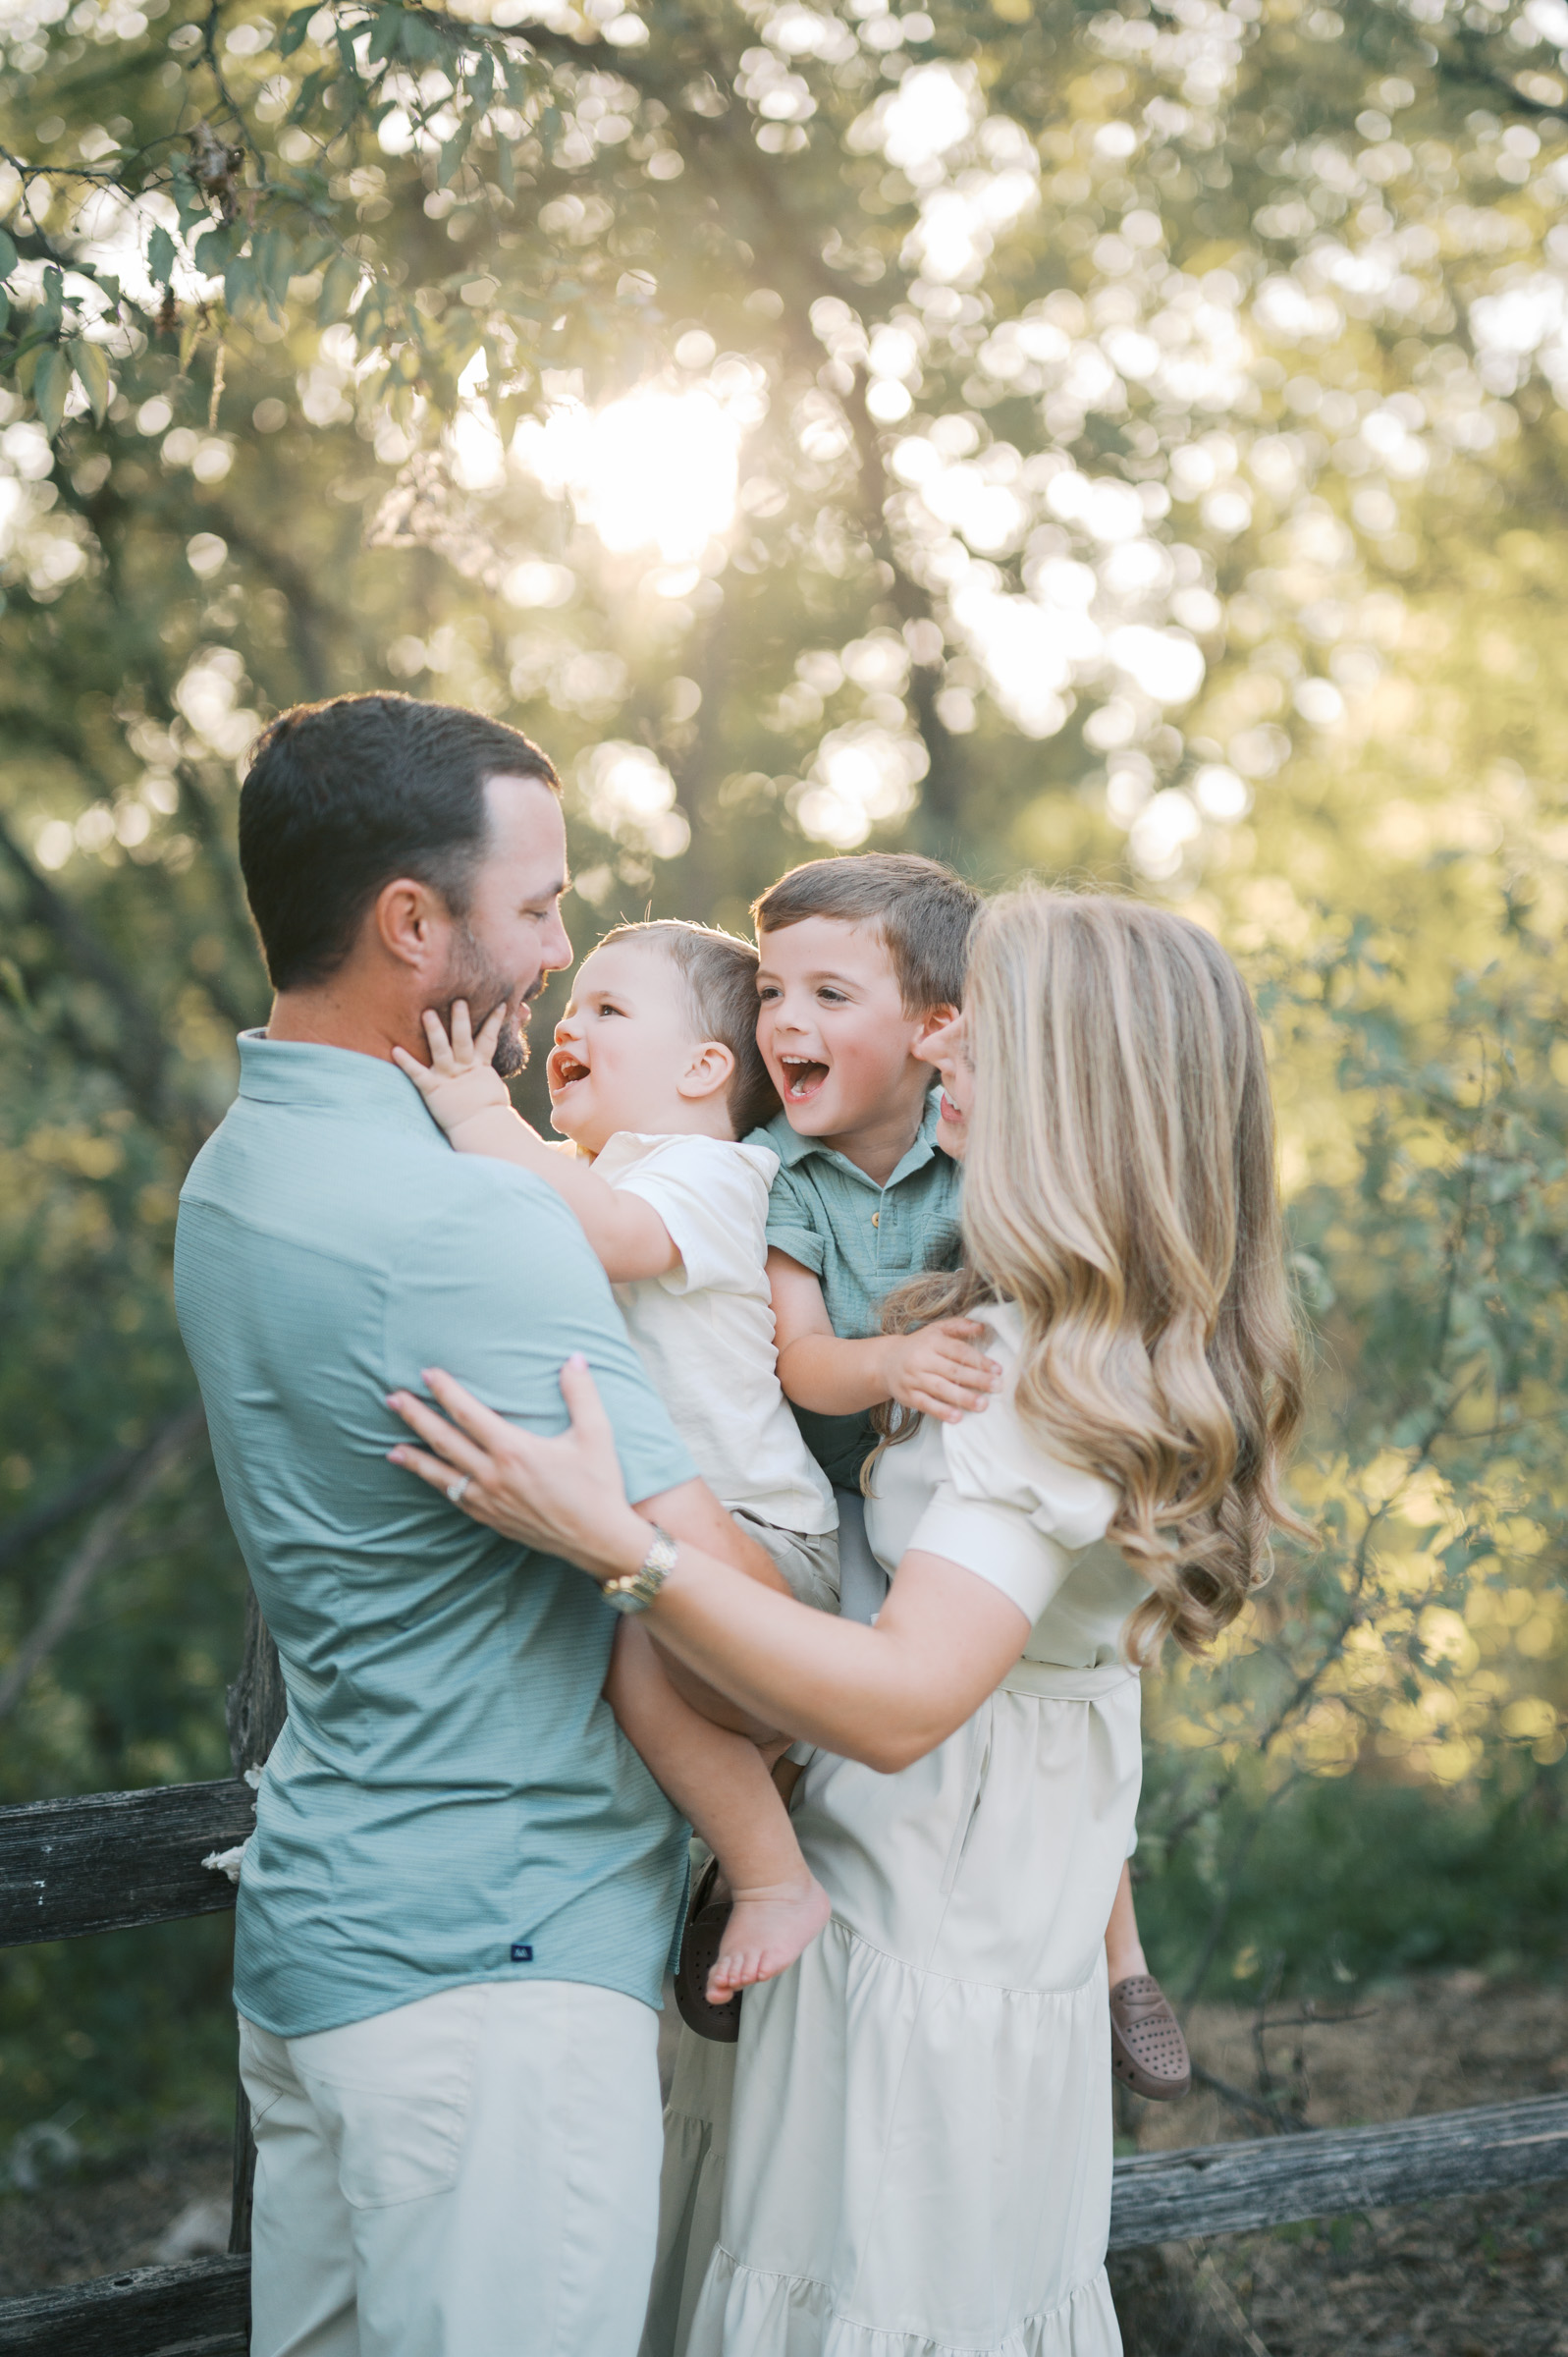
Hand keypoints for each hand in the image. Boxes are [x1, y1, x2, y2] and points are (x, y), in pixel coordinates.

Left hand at [386, 1358, 649, 1582]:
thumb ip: (581, 1392)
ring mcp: (489, 1500)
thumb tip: (575, 1358)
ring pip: (442, 1475)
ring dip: (415, 1459)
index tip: (427, 1373)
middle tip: (391, 1399)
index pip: (468, 1413)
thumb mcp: (596, 1434)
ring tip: (392, 1449)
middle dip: (415, 1418)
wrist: (599, 1540)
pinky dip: (437, 1485)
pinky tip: (430, 1479)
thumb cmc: (599, 1486)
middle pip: (444, 1441)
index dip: (445, 1391)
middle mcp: (494, 1475)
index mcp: (514, 1450)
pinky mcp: (492, 1519)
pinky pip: (455, 1498)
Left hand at [392, 1003, 513, 1140]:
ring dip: (435, 1032)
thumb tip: (499, 1064)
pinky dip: (407, 1062)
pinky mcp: (434, 1090)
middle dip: (461, 1020)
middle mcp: (464, 1069)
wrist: (481, 1131)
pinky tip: (395, 1050)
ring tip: (427, 1013)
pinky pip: (418, 1074)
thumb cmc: (488, 1114)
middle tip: (458, 1001)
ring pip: (442, 1050)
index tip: (500, 1003)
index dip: (494, 1021)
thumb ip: (490, 1073)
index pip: (489, 1039)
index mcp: (480, 1068)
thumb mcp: (492, 1089)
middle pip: (463, 1039)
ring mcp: (449, 1078)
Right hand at [882, 1320, 1001, 1424]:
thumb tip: (982, 1327)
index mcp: (932, 1341)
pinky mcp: (908, 1396)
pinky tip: (957, 1417)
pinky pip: (926, 1405)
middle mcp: (922, 1359)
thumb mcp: (936, 1330)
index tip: (997, 1370)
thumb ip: (959, 1326)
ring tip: (982, 1404)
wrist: (885, 1362)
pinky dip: (942, 1412)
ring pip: (940, 1389)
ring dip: (963, 1398)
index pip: (958, 1351)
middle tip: (997, 1387)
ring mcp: (914, 1379)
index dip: (979, 1360)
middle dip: (977, 1379)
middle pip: (953, 1370)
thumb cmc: (919, 1346)